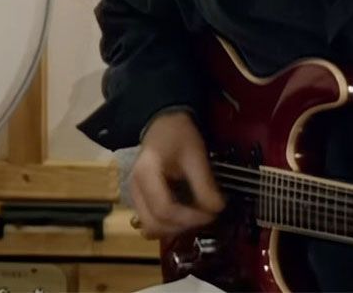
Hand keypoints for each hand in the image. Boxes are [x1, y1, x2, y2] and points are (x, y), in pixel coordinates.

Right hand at [128, 111, 225, 238]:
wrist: (163, 124)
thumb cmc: (178, 135)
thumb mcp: (196, 154)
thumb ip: (205, 183)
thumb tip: (217, 209)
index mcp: (146, 173)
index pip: (165, 210)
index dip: (190, 218)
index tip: (211, 214)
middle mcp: (134, 188)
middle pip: (154, 225)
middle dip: (182, 226)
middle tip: (205, 217)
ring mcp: (134, 196)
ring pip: (151, 228)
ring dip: (176, 228)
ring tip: (196, 215)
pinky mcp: (140, 200)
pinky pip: (152, 222)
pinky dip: (170, 224)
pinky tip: (186, 212)